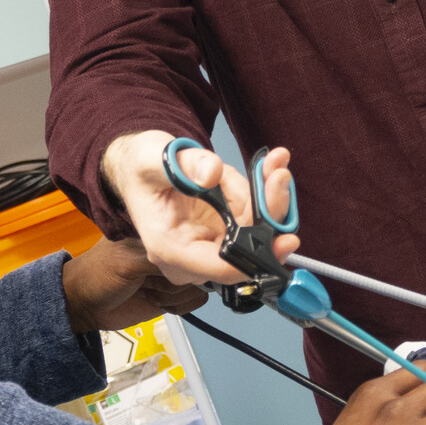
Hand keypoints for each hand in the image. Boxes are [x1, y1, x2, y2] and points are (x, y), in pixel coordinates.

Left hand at [62, 236, 208, 333]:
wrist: (86, 306)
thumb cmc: (97, 275)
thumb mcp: (127, 261)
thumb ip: (159, 259)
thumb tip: (190, 263)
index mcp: (159, 230)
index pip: (193, 236)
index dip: (189, 252)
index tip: (173, 265)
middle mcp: (170, 250)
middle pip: (201, 264)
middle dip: (177, 278)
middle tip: (149, 279)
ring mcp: (174, 273)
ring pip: (199, 286)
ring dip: (172, 295)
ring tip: (148, 289)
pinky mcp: (174, 294)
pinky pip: (194, 302)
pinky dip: (177, 306)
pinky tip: (155, 300)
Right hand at [100, 130, 298, 284]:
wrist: (141, 168)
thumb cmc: (142, 169)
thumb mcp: (153, 158)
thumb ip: (183, 165)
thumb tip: (212, 174)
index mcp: (169, 248)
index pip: (220, 266)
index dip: (256, 256)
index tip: (284, 238)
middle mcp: (193, 256)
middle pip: (247, 250)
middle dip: (269, 212)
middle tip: (279, 176)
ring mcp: (212, 245)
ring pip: (257, 233)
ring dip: (270, 198)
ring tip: (274, 164)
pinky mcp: (226, 232)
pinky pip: (256, 219)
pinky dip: (265, 195)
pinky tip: (270, 169)